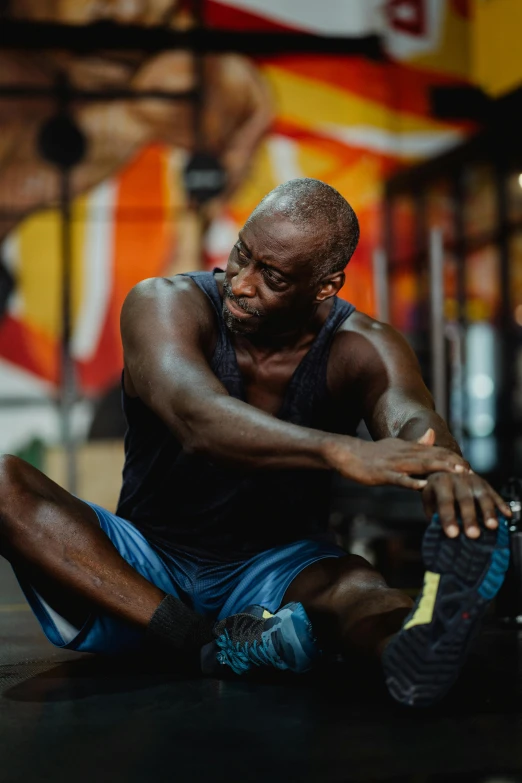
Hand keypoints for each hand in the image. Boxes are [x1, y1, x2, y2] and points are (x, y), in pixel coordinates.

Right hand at [325, 428, 468, 489]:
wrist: (346, 452)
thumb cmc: (371, 453)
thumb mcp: (395, 446)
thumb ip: (415, 443)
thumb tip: (432, 435)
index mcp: (407, 448)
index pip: (434, 451)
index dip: (451, 458)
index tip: (468, 466)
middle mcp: (403, 453)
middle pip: (431, 457)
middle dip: (451, 463)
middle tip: (469, 470)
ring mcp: (393, 463)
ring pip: (419, 465)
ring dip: (438, 469)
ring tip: (455, 473)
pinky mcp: (381, 473)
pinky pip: (398, 478)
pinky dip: (411, 481)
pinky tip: (422, 485)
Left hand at [422, 470, 511, 537]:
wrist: (447, 470)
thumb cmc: (436, 491)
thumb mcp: (429, 498)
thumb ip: (432, 513)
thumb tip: (437, 530)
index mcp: (440, 482)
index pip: (444, 501)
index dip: (448, 517)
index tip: (452, 534)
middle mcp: (457, 478)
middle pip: (465, 499)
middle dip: (469, 518)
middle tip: (473, 535)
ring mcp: (473, 479)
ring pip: (482, 496)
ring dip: (488, 512)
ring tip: (492, 526)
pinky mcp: (485, 483)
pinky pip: (494, 494)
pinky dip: (501, 505)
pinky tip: (506, 515)